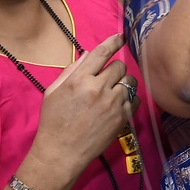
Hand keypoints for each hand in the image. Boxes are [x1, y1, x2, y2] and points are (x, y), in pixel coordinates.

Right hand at [28, 35, 133, 189]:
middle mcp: (98, 88)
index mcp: (78, 80)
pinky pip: (135, 98)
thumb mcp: (53, 92)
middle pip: (119, 66)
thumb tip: (89, 55)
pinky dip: (129, 98)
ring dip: (123, 82)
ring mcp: (112, 103)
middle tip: (106, 79)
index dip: (113, 42)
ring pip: (130, 80)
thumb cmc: (53, 121)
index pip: (101, 53)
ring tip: (112, 92)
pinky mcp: (123, 117)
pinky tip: (118, 104)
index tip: (120, 37)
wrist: (62, 152)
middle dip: (114, 69)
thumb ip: (71, 71)